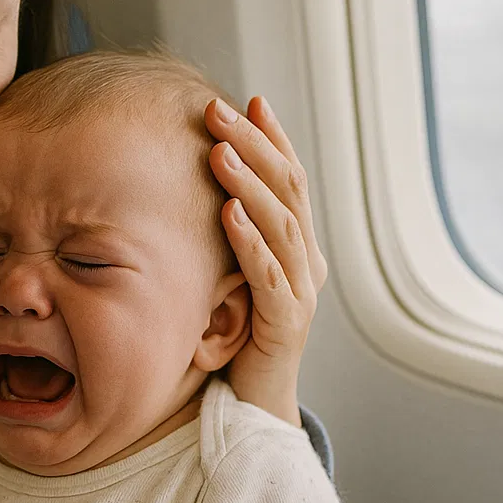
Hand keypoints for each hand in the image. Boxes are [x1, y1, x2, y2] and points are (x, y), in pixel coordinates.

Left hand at [206, 95, 327, 424]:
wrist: (251, 403)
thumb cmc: (235, 334)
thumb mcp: (230, 273)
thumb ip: (228, 235)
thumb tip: (195, 185)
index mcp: (297, 246)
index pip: (290, 180)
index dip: (273, 138)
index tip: (250, 100)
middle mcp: (306, 262)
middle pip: (287, 191)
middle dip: (255, 145)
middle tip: (220, 110)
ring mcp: (300, 293)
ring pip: (280, 226)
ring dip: (250, 183)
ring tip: (220, 150)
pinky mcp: (285, 326)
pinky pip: (268, 277)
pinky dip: (248, 242)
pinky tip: (227, 213)